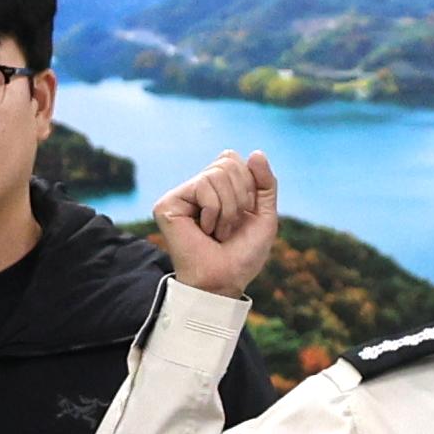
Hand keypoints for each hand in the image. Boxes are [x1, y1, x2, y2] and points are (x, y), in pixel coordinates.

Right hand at [153, 151, 283, 297]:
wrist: (224, 280)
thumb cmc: (242, 254)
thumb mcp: (265, 215)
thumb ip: (266, 183)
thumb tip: (256, 153)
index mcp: (218, 188)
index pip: (233, 158)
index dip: (248, 183)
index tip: (245, 213)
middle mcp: (197, 188)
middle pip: (227, 161)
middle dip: (240, 196)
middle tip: (231, 225)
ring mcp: (182, 196)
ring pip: (217, 174)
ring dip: (228, 209)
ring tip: (218, 232)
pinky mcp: (168, 203)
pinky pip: (202, 186)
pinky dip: (214, 211)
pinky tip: (204, 230)